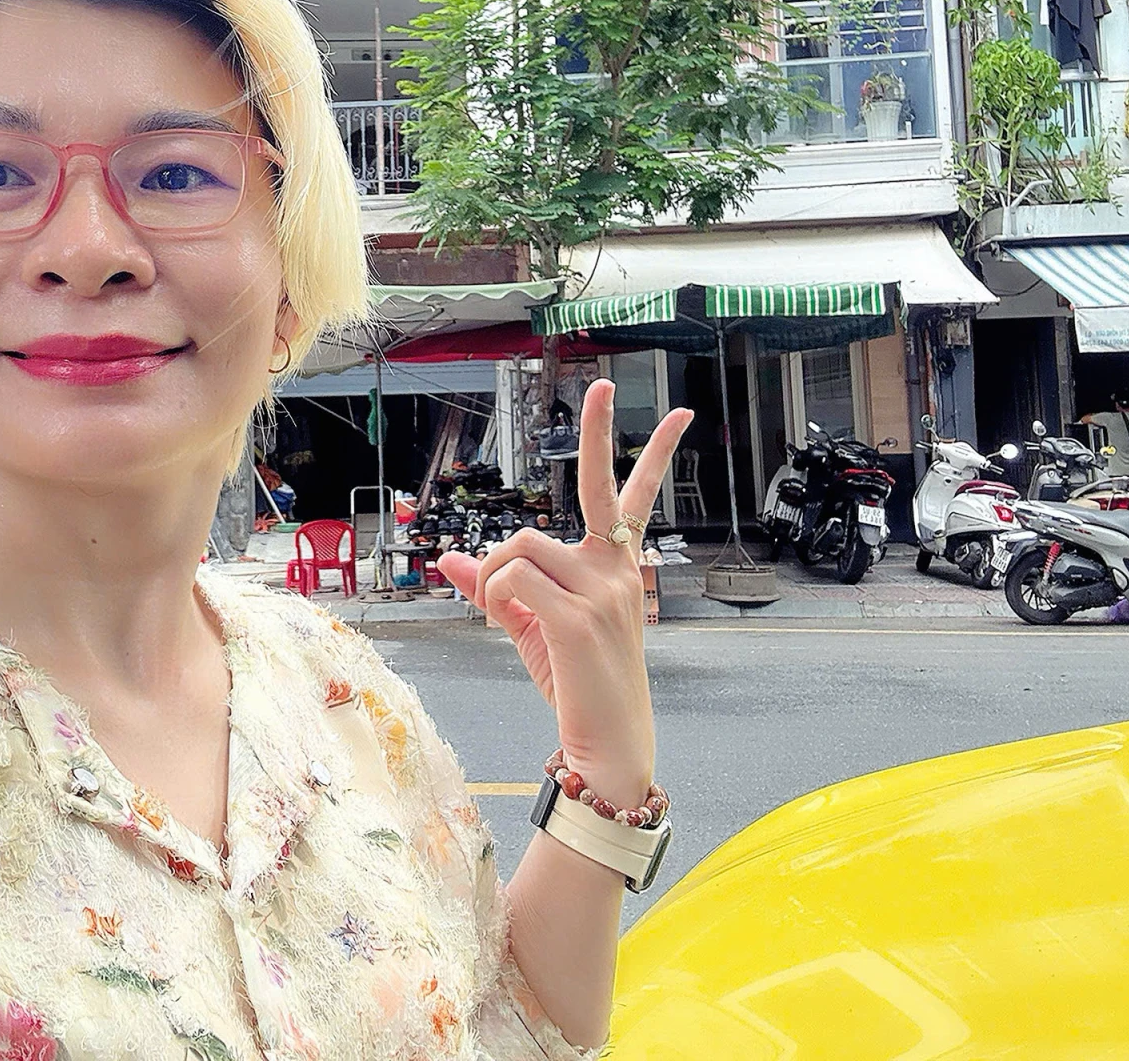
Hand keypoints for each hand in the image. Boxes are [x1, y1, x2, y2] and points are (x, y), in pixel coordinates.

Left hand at [439, 380, 690, 807]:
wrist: (607, 744)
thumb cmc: (575, 684)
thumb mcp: (531, 626)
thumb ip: (496, 586)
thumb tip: (447, 560)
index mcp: (616, 567)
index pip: (637, 498)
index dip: (657, 453)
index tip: (681, 414)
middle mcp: (615, 569)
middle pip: (599, 485)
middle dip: (600, 429)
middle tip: (604, 384)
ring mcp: (601, 592)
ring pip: (519, 546)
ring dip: (489, 575)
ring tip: (492, 611)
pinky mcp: (578, 619)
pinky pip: (510, 579)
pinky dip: (488, 595)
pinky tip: (497, 620)